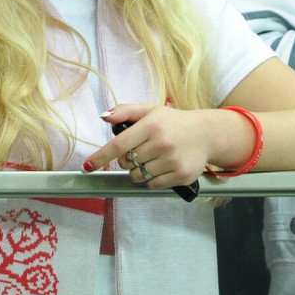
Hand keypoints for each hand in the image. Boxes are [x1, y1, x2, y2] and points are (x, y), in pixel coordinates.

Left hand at [81, 104, 212, 189]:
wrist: (206, 134)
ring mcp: (172, 161)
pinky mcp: (181, 175)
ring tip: (150, 160)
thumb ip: (125, 111)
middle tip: (139, 151)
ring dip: (138, 171)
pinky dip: (151, 180)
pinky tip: (160, 168)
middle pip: (127, 162)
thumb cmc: (172, 122)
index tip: (88, 166)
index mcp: (151, 125)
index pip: (119, 144)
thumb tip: (103, 116)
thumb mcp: (150, 110)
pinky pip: (153, 185)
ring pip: (138, 176)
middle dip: (126, 160)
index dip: (101, 156)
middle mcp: (161, 143)